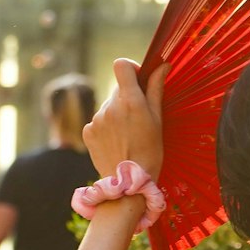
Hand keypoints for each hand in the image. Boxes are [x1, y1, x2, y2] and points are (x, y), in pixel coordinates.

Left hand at [83, 57, 167, 177]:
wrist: (128, 184)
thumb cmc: (150, 152)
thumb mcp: (158, 120)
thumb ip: (156, 89)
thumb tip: (162, 65)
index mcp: (130, 101)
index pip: (121, 65)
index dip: (130, 68)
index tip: (138, 80)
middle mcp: (110, 106)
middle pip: (117, 90)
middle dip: (127, 98)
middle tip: (138, 120)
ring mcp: (96, 119)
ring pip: (108, 107)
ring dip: (117, 115)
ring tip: (127, 137)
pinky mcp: (87, 131)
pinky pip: (98, 121)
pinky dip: (106, 128)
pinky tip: (116, 143)